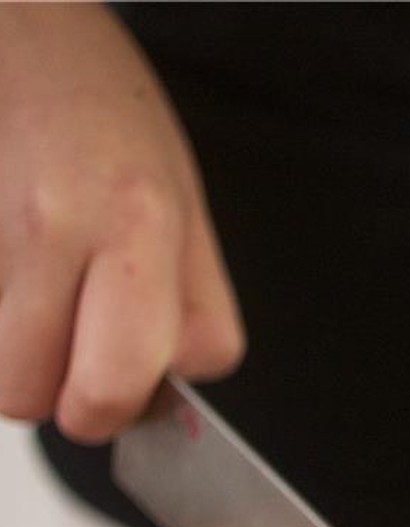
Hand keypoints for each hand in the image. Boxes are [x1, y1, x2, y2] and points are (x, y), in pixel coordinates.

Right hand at [0, 5, 242, 442]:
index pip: (148, 380)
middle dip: (66, 403)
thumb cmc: (101, 113)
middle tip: (68, 359)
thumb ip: (188, 305)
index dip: (137, 397)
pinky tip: (9, 275)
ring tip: (32, 296)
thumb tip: (165, 399)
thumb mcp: (181, 203)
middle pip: (62, 402)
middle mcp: (65, 228)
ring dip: (13, 362)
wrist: (20, 28)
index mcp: (145, 227)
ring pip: (2, 383)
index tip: (127, 371)